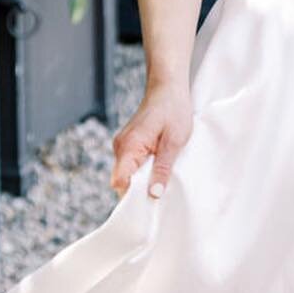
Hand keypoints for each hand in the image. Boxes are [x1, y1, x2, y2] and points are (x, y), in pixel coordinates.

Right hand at [111, 81, 194, 198]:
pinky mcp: (129, 144)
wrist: (168, 87)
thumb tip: (154, 194)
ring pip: (128, 174)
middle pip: (123, 182)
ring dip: (143, 180)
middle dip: (140, 191)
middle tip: (162, 195)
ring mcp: (123, 145)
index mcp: (129, 146)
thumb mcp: (174, 142)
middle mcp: (121, 147)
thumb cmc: (173, 109)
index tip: (149, 206)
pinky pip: (132, 165)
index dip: (132, 197)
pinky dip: (144, 171)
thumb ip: (163, 168)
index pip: (120, 182)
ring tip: (163, 180)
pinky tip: (159, 169)